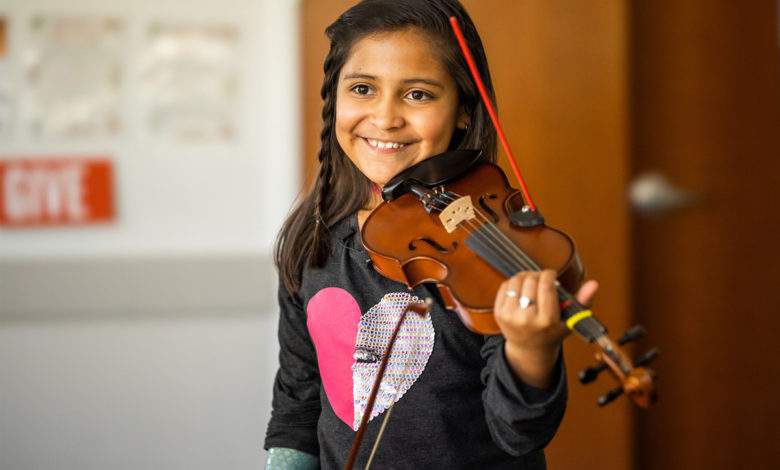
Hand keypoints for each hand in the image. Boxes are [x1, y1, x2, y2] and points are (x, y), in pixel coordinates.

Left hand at [494, 269, 598, 387]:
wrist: (529, 350)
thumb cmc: (553, 332)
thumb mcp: (570, 320)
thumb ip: (582, 301)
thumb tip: (594, 284)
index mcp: (546, 320)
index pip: (546, 285)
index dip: (549, 274)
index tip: (551, 275)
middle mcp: (526, 319)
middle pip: (531, 280)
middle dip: (538, 275)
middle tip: (542, 280)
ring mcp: (510, 317)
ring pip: (516, 280)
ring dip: (525, 277)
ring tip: (532, 283)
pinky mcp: (499, 313)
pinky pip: (505, 286)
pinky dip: (513, 284)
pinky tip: (521, 290)